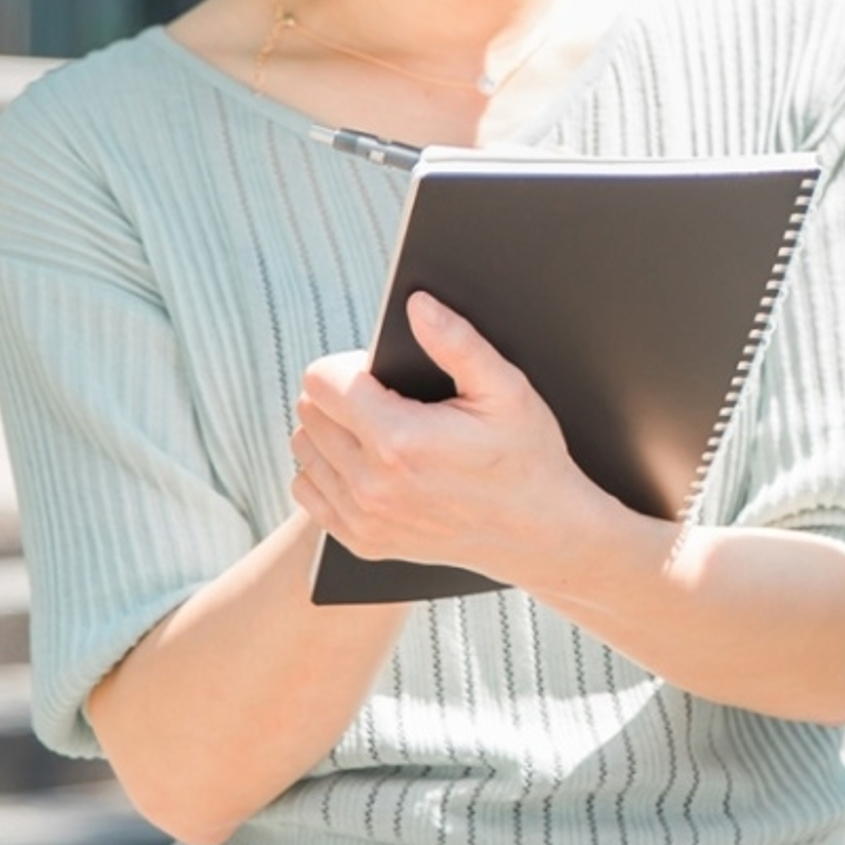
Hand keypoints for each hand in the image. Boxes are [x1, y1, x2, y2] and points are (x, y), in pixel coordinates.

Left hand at [290, 293, 618, 588]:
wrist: (540, 534)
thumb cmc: (527, 456)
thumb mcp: (507, 390)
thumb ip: (458, 342)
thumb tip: (417, 305)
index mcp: (400, 439)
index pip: (321, 381)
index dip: (350, 365)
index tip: (381, 370)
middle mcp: (372, 484)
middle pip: (309, 412)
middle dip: (340, 395)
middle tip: (387, 399)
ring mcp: (363, 518)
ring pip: (304, 450)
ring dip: (331, 432)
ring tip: (378, 430)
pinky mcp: (361, 540)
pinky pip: (308, 490)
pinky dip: (329, 471)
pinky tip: (368, 464)